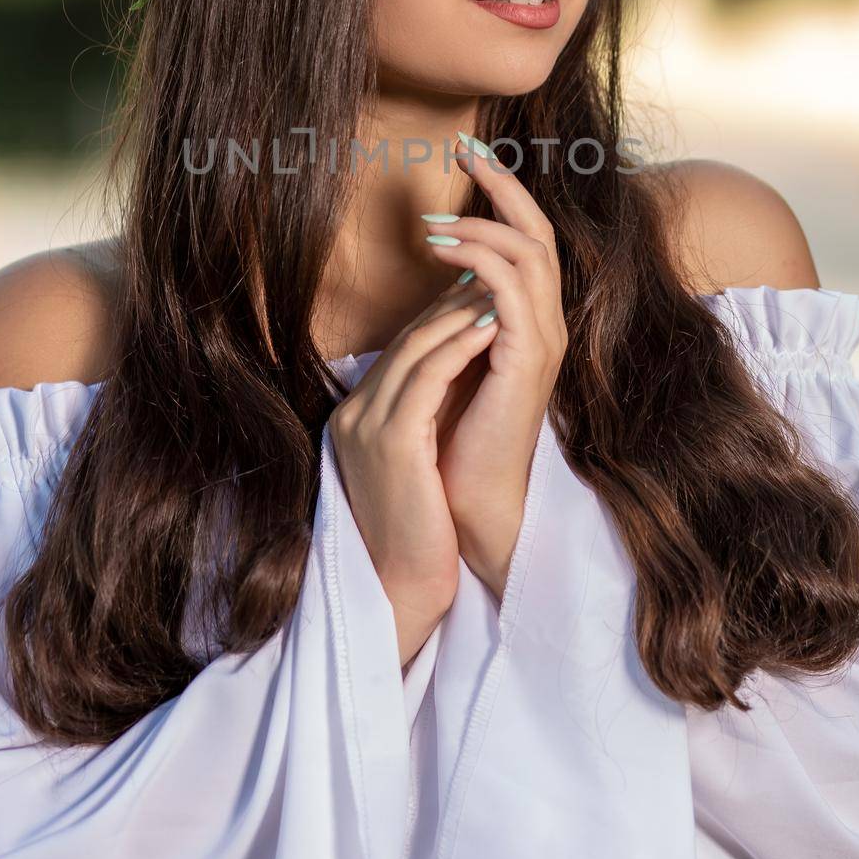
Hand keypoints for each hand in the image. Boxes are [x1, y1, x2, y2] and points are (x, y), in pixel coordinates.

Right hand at [327, 277, 499, 667]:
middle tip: (498, 268)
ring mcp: (369, 425)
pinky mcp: (392, 442)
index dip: (447, 311)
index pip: (406, 346)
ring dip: (462, 311)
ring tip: (502, 286)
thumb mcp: (417, 460)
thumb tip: (459, 369)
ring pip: (417, 348)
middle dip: (455, 298)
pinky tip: (492, 324)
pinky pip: (427, 377)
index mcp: (360, 415)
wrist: (402, 589)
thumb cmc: (421, 530)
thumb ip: (424, 415)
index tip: (485, 285)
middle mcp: (356, 413)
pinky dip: (460, 345)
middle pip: (409, 337)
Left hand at [422, 134, 567, 603]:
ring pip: (529, 255)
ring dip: (480, 227)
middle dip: (503, 185)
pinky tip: (443, 255)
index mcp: (532, 316)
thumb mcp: (458, 351)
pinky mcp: (527, 362)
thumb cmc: (458, 428)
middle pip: (539, 231)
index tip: (466, 152)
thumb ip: (461, 309)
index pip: (528, 236)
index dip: (502, 190)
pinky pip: (511, 294)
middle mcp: (546, 321)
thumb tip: (448, 263)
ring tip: (434, 221)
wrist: (471, 495)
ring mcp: (542, 341)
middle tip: (464, 149)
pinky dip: (480, 264)